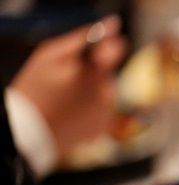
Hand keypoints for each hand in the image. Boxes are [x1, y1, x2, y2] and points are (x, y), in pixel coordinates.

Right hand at [10, 15, 126, 158]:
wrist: (31, 133)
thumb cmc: (35, 89)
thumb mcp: (49, 55)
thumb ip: (82, 38)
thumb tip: (112, 25)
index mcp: (92, 70)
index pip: (115, 49)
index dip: (108, 46)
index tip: (101, 47)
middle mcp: (105, 90)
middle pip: (106, 73)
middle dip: (92, 74)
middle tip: (67, 81)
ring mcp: (106, 110)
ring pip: (105, 92)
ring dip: (91, 91)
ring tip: (66, 99)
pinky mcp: (104, 126)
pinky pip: (103, 110)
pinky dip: (91, 108)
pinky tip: (73, 111)